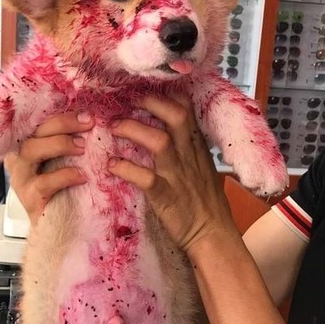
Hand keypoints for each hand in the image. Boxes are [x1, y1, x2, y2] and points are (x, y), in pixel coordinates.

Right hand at [4, 112, 93, 225]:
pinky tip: (81, 176)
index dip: (62, 115)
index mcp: (28, 145)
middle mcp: (20, 158)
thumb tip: (94, 123)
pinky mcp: (29, 197)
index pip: (40, 122)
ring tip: (82, 147)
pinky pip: (44, 182)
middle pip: (34, 132)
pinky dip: (64, 176)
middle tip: (88, 124)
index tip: (87, 114)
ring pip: (31, 150)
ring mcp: (21, 178)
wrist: (56, 228)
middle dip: (63, 124)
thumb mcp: (65, 162)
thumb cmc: (63, 191)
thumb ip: (71, 144)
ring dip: (60, 144)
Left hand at [108, 95, 236, 253]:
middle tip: (125, 101)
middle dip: (150, 102)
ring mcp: (178, 175)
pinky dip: (126, 169)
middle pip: (176, 115)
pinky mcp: (166, 196)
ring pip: (159, 141)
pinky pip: (145, 178)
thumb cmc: (205, 203)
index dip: (165, 94)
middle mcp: (189, 156)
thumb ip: (188, 147)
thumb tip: (169, 130)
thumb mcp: (202, 167)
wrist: (213, 235)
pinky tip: (112, 165)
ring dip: (133, 130)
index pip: (187, 108)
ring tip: (113, 127)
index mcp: (197, 147)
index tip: (144, 88)